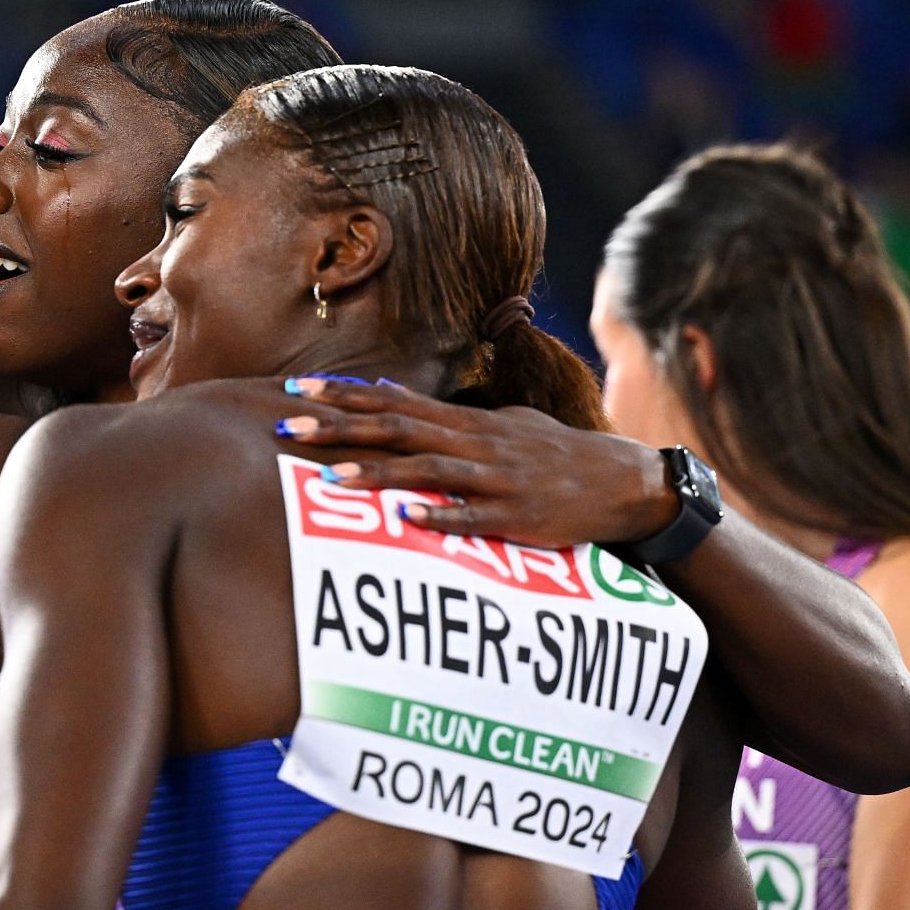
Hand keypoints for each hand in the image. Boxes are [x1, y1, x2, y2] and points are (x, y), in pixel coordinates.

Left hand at [273, 377, 676, 549]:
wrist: (620, 481)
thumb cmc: (551, 453)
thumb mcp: (499, 421)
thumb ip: (441, 411)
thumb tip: (387, 391)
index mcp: (468, 421)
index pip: (394, 401)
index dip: (344, 396)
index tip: (297, 390)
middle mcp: (477, 442)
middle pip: (399, 429)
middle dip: (342, 428)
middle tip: (290, 428)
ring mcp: (496, 479)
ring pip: (429, 470)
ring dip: (379, 473)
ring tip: (331, 479)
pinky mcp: (516, 515)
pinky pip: (472, 517)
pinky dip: (439, 517)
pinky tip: (405, 519)